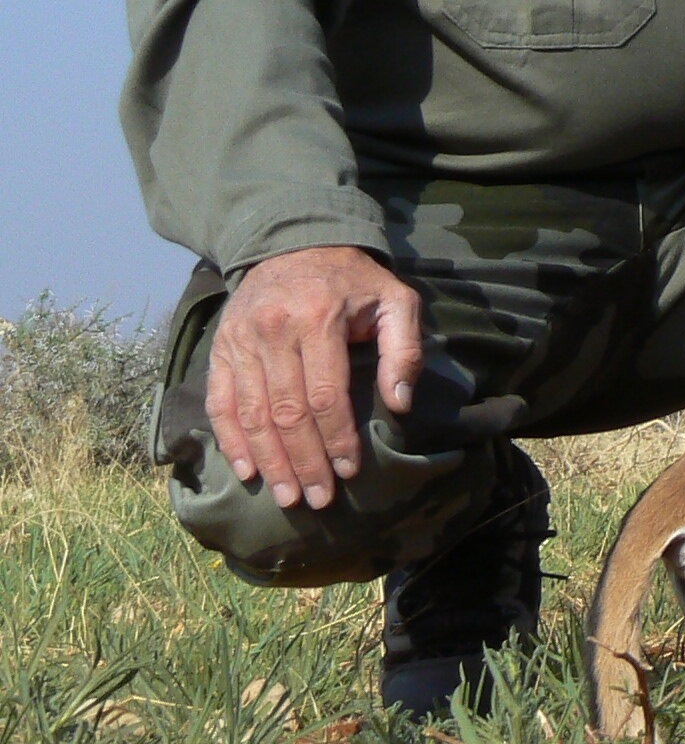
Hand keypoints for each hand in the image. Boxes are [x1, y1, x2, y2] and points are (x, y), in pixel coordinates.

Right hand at [206, 246, 423, 509]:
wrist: (294, 244)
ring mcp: (240, 342)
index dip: (336, 438)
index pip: (325, 395)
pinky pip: (221, 403)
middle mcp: (272, 332)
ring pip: (252, 414)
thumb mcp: (395, 300)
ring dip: (270, 461)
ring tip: (287, 495)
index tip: (349, 470)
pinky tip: (248, 470)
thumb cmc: (352, 281)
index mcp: (317, 319)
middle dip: (304, 461)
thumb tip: (398, 403)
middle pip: (286, 412)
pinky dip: (231, 441)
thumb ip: (404, 349)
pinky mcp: (220, 349)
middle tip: (318, 498)